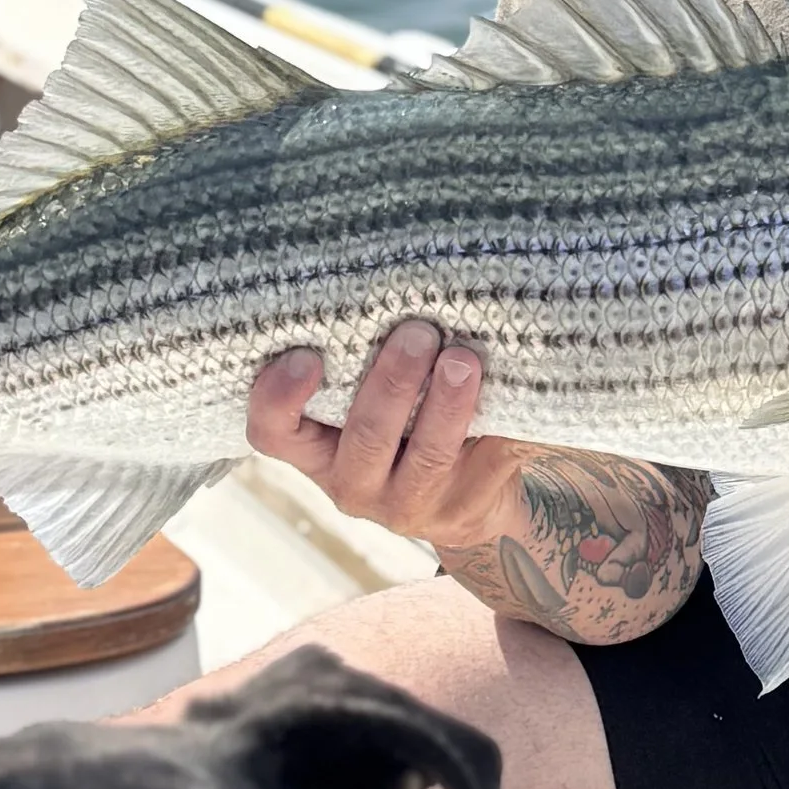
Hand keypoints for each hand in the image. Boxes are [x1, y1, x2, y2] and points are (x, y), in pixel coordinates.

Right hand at [248, 322, 527, 553]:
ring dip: (446, 404)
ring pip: (428, 456)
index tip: (306, 356)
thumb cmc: (403, 430)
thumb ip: (359, 366)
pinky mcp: (465, 507)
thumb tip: (385, 281)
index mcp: (316, 453)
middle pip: (366, 438)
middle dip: (393, 383)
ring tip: (463, 360)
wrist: (468, 503)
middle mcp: (354, 485)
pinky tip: (515, 383)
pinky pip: (486, 460)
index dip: (278, 398)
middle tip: (418, 332)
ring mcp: (411, 504)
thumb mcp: (365, 406)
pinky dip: (501, 420)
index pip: (273, 433)